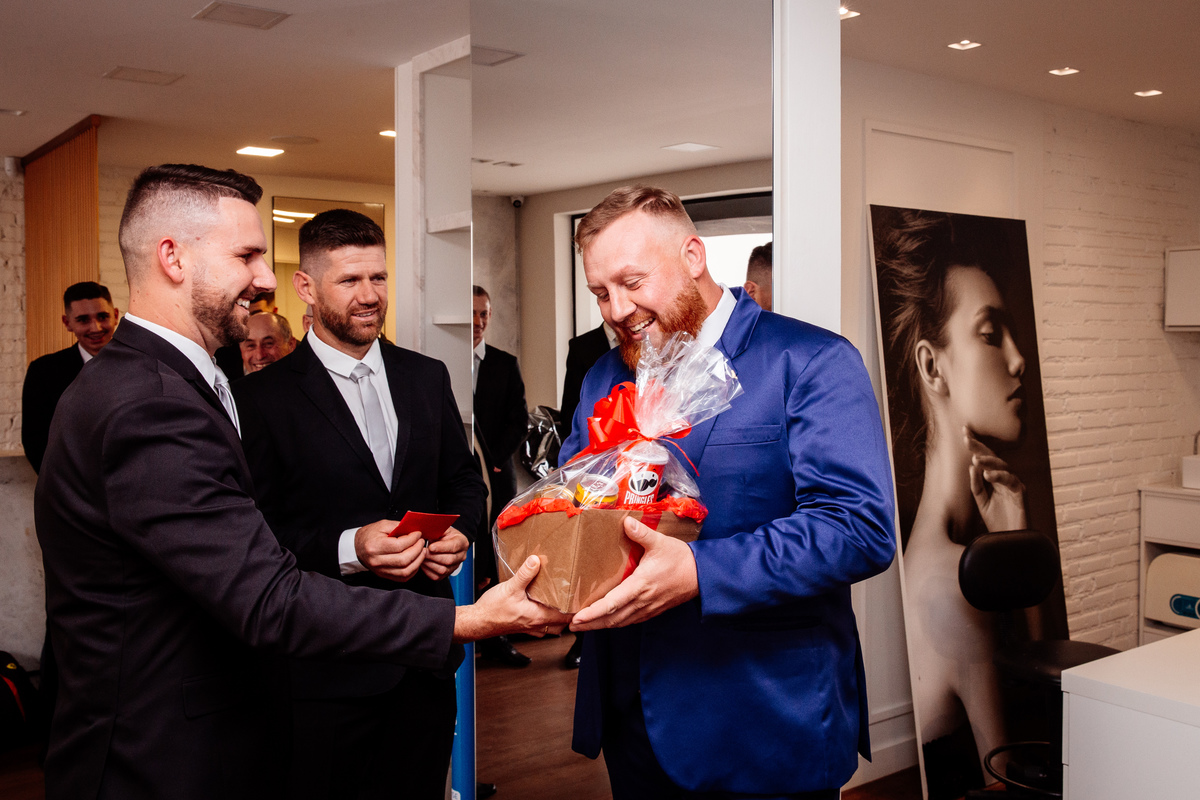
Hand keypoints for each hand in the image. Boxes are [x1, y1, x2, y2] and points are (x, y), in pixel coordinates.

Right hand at [355, 520, 426, 581]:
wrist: (358, 548)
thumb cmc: (370, 535)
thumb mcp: (382, 525)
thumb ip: (399, 526)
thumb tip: (414, 530)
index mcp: (375, 546)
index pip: (399, 545)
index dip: (412, 539)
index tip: (418, 534)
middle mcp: (377, 561)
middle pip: (404, 559)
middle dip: (417, 550)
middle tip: (421, 542)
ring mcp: (381, 570)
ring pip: (405, 571)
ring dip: (418, 561)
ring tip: (422, 551)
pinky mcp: (385, 576)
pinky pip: (403, 577)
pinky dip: (413, 570)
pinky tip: (416, 560)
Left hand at [421, 527, 468, 580]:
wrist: (445, 542)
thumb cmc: (443, 534)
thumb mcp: (442, 528)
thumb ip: (437, 528)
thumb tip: (427, 527)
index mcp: (462, 542)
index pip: (453, 547)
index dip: (441, 548)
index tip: (430, 547)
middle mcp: (461, 555)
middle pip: (448, 560)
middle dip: (433, 556)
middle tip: (423, 551)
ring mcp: (455, 566)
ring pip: (443, 570)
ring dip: (429, 564)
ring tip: (422, 557)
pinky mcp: (447, 574)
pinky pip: (437, 576)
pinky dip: (428, 570)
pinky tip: (423, 563)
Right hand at [453, 556, 572, 642]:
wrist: (477, 622)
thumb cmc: (492, 610)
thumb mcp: (511, 588)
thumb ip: (525, 574)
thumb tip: (536, 561)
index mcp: (538, 616)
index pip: (565, 617)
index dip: (576, 610)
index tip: (583, 601)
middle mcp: (536, 625)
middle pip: (561, 625)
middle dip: (569, 615)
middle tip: (574, 603)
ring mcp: (529, 628)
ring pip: (551, 628)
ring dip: (557, 619)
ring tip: (561, 606)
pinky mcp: (521, 627)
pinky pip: (539, 627)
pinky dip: (545, 621)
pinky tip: (541, 609)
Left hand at [570, 515, 698, 630]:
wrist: (702, 575)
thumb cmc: (681, 559)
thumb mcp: (660, 542)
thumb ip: (641, 534)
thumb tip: (626, 522)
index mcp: (640, 585)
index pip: (613, 604)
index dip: (594, 613)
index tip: (578, 618)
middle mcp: (642, 601)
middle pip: (612, 619)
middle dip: (591, 624)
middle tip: (572, 625)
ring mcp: (647, 608)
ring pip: (620, 622)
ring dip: (601, 626)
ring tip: (584, 625)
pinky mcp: (652, 610)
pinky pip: (630, 621)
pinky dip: (615, 623)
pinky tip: (607, 621)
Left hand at [965, 427, 1027, 531]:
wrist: (1009, 541)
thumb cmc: (997, 521)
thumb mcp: (982, 502)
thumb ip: (976, 485)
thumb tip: (972, 466)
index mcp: (995, 478)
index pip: (984, 457)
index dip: (976, 444)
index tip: (964, 430)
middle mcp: (1005, 478)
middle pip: (994, 458)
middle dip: (980, 447)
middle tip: (967, 438)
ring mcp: (1015, 485)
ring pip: (1003, 467)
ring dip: (989, 461)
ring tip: (975, 459)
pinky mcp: (1021, 494)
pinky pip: (1011, 481)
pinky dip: (999, 476)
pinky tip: (988, 475)